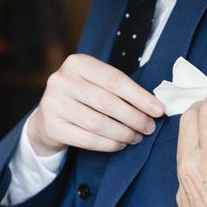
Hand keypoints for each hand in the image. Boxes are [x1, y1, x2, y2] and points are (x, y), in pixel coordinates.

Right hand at [27, 54, 164, 155]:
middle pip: (107, 102)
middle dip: (134, 117)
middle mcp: (62, 80)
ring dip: (123, 133)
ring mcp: (53, 103)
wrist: (48, 116)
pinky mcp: (51, 126)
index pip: (115, 80)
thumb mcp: (95, 82)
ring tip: (136, 137)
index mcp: (77, 63)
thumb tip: (155, 105)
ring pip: (98, 123)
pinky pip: (87, 139)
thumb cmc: (82, 97)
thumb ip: (119, 88)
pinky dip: (108, 144)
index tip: (158, 110)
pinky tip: (119, 144)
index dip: (140, 96)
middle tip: (149, 128)